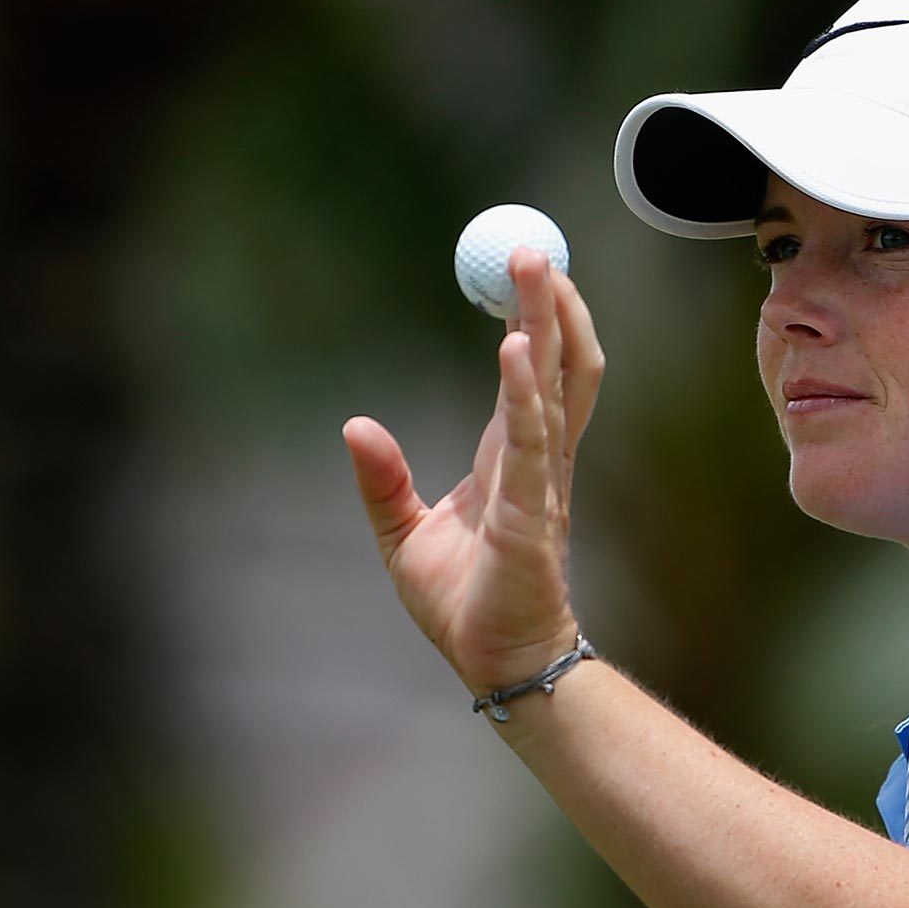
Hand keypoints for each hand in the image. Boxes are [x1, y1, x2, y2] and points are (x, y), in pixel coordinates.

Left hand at [343, 248, 605, 695]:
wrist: (495, 662)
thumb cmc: (465, 604)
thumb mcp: (405, 532)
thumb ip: (383, 480)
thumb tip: (353, 426)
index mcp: (511, 459)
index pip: (531, 374)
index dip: (530, 320)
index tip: (521, 270)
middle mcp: (536, 458)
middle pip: (556, 363)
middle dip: (549, 302)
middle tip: (528, 245)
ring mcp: (540, 481)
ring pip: (556, 386)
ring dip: (546, 324)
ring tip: (535, 269)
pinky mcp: (529, 512)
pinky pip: (530, 439)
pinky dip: (524, 391)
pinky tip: (514, 347)